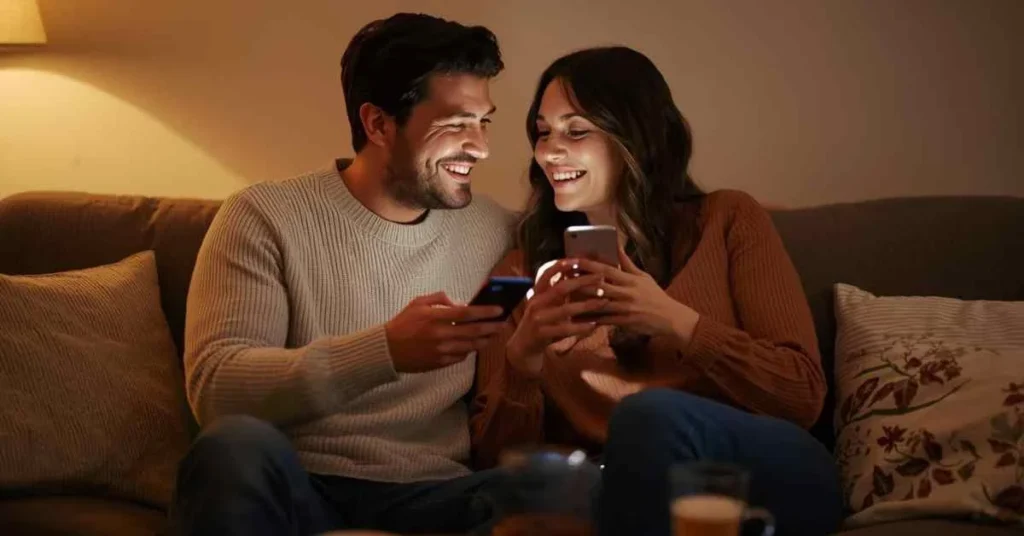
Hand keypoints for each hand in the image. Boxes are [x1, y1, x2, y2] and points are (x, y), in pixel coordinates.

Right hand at [385, 292, 505, 372]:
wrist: (387, 349)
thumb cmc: (403, 323)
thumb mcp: (418, 303)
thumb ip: (440, 298)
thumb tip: (460, 303)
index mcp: (435, 317)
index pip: (467, 313)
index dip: (485, 311)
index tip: (499, 309)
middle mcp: (440, 334)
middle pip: (473, 331)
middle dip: (491, 327)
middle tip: (503, 323)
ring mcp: (441, 351)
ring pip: (471, 346)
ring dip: (485, 340)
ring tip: (493, 334)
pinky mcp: (440, 363)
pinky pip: (461, 357)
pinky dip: (470, 350)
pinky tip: (475, 345)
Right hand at [506, 260, 607, 376]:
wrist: (523, 346)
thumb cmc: (539, 322)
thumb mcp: (544, 305)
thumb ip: (556, 293)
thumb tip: (575, 275)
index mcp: (537, 294)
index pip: (547, 274)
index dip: (561, 266)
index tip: (579, 259)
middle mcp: (536, 303)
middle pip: (560, 288)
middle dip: (582, 281)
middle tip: (600, 277)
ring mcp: (538, 319)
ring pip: (566, 309)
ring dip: (587, 305)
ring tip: (604, 301)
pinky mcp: (542, 334)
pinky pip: (565, 329)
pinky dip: (581, 327)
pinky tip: (594, 325)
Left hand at [575, 245, 699, 345]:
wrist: (670, 318)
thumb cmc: (654, 295)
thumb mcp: (643, 277)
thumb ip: (627, 263)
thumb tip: (617, 245)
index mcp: (630, 280)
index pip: (606, 269)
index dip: (589, 264)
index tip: (574, 259)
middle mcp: (626, 293)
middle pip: (599, 285)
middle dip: (580, 280)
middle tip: (563, 276)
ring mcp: (624, 308)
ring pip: (598, 303)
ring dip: (581, 299)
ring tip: (564, 296)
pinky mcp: (623, 322)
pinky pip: (603, 320)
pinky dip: (589, 319)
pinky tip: (576, 317)